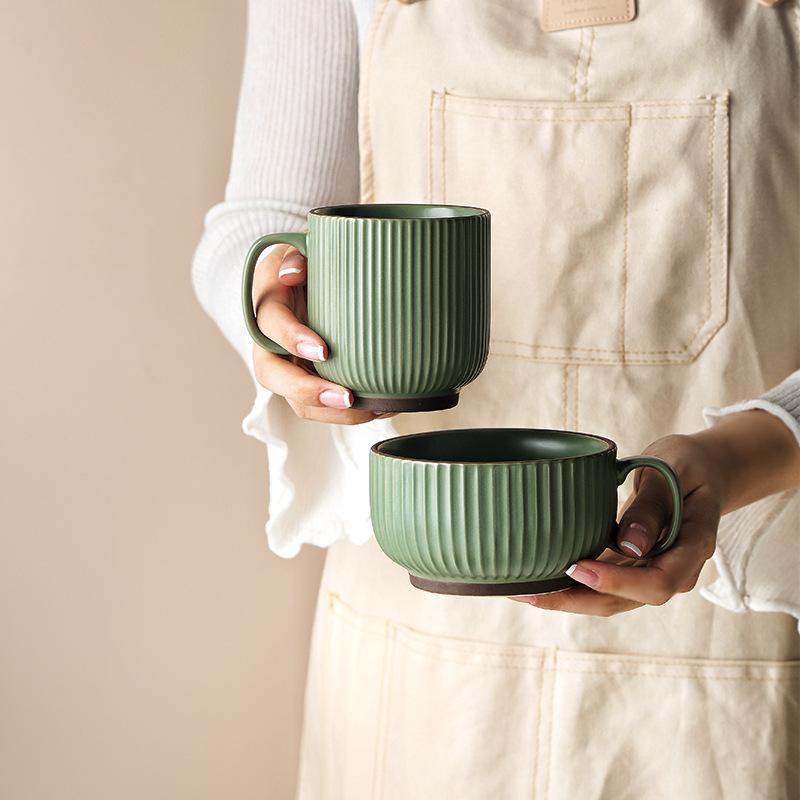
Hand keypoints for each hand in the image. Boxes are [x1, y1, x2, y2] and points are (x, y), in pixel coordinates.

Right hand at [251, 244, 392, 423]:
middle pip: (274, 376)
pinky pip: (321, 405)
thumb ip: (296, 256)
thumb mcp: (298, 250)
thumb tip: (293, 271)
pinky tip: (380, 408)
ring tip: (372, 410)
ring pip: (298, 401)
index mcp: (266, 307)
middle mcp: (269, 344)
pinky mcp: (308, 382)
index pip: (272, 326)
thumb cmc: (306, 266)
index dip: (293, 340)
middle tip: (345, 396)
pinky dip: (348, 412)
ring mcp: (287, 368)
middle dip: (308, 391)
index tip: (323, 350)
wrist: (304, 285)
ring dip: (332, 412)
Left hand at [507, 433, 719, 615]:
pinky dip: (572, 584)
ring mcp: (652, 570)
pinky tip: (538, 579)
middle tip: (530, 592)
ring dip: (567, 598)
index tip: (576, 567)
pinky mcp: (632, 565)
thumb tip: (630, 545)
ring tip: (521, 591)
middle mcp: (675, 569)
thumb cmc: (686, 464)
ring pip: (610, 599)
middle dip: (576, 600)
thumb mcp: (671, 471)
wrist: (700, 470)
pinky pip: (603, 583)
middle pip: (626, 601)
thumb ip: (652, 506)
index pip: (658, 582)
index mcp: (693, 546)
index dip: (617, 581)